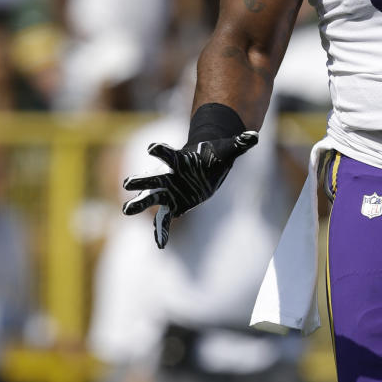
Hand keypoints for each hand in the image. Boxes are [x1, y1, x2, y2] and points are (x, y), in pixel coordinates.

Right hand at [122, 129, 257, 247]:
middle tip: (127, 183)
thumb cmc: (213, 155)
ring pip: (150, 198)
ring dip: (138, 204)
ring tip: (127, 210)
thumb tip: (254, 136)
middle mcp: (168, 176)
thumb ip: (239, 143)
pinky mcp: (172, 205)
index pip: (166, 154)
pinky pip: (164, 220)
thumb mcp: (228, 149)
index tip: (152, 148)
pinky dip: (161, 232)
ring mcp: (168, 191)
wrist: (204, 164)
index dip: (159, 150)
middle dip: (140, 181)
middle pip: (151, 178)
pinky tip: (160, 245)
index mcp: (178, 160)